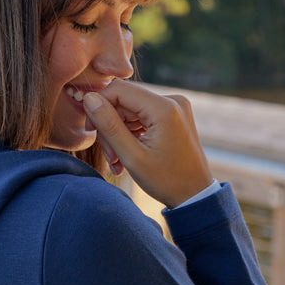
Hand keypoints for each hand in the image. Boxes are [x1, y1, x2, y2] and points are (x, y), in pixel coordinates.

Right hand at [83, 80, 212, 207]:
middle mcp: (172, 100)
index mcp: (164, 108)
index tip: (91, 130)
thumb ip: (108, 125)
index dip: (98, 106)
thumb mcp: (132, 156)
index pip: (118, 89)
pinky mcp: (173, 116)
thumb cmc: (166, 180)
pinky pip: (143, 117)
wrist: (195, 195)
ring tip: (117, 162)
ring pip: (131, 111)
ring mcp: (175, 107)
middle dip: (110, 127)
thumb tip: (88, 98)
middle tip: (110, 156)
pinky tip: (126, 156)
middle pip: (124, 101)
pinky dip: (131, 135)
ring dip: (119, 134)